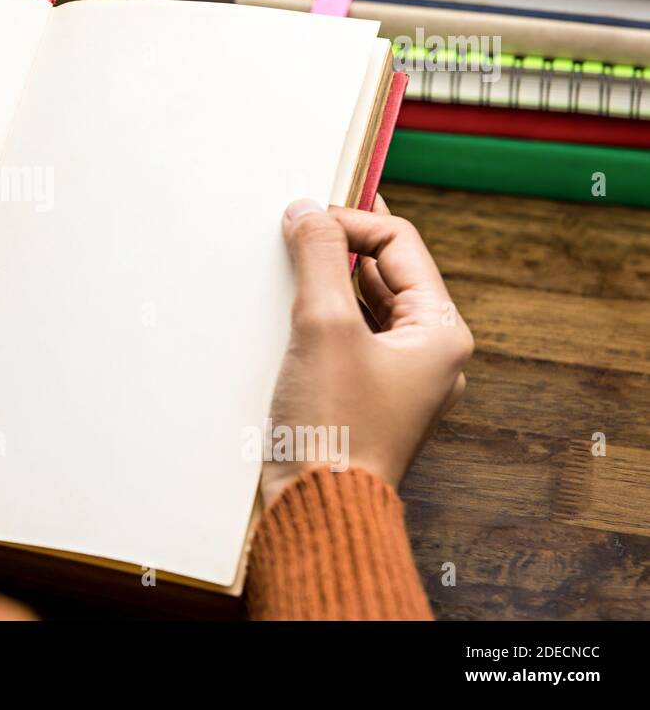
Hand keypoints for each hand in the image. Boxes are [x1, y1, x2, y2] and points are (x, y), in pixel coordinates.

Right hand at [261, 195, 473, 504]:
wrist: (317, 510)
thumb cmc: (335, 426)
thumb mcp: (325, 326)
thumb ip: (318, 257)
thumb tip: (307, 210)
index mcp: (438, 332)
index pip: (398, 244)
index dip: (350, 221)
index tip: (301, 219)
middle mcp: (425, 353)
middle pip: (381, 272)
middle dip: (335, 249)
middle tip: (290, 234)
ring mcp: (394, 378)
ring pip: (359, 305)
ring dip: (321, 284)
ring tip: (282, 273)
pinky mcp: (360, 397)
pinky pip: (342, 338)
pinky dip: (314, 319)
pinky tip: (280, 316)